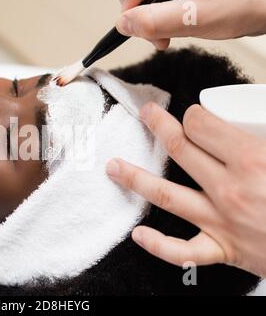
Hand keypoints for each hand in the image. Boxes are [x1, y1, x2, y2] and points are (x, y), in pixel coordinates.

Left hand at [106, 103, 265, 277]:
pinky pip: (183, 252)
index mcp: (253, 160)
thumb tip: (259, 113)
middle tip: (145, 115)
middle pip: (181, 150)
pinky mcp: (224, 249)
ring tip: (113, 166)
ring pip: (168, 195)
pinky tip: (138, 234)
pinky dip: (158, 245)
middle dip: (158, 127)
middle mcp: (230, 190)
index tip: (193, 114)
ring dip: (136, 179)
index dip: (194, 114)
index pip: (202, 125)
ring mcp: (222, 221)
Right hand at [116, 0, 265, 49]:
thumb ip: (155, 22)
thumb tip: (124, 24)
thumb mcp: (194, 18)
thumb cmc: (244, 3)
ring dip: (153, 18)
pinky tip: (176, 23)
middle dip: (142, 15)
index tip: (136, 27)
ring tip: (168, 34)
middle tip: (157, 36)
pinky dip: (165, 14)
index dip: (129, 6)